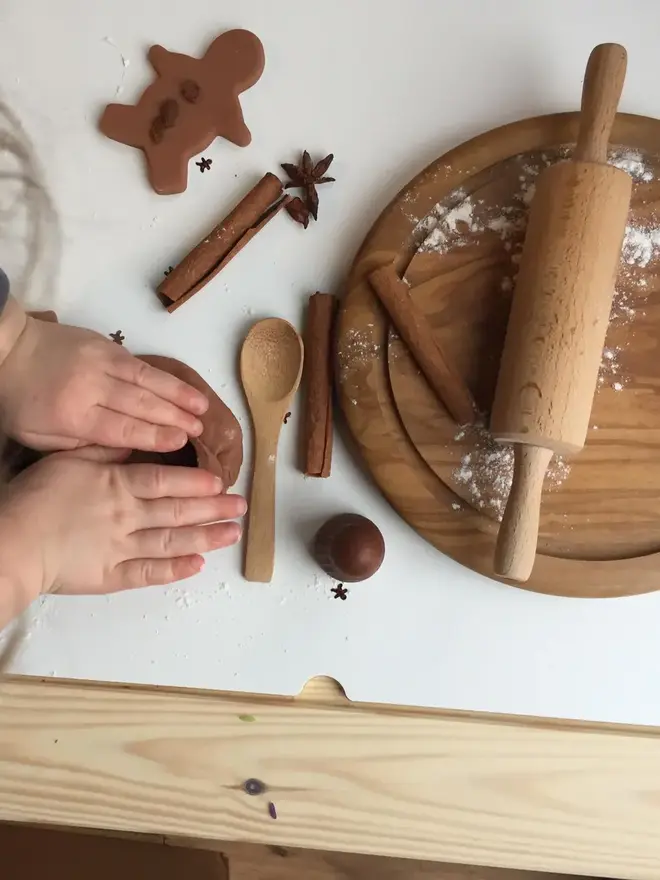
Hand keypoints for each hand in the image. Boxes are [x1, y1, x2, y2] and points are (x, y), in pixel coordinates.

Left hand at [0, 316, 208, 451]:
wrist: (6, 348)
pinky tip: (182, 387)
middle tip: (200, 430)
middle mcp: (91, 386)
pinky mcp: (105, 345)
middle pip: (141, 404)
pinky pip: (141, 364)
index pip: (122, 428)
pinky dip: (165, 377)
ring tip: (202, 408)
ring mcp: (100, 361)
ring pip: (147, 380)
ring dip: (178, 394)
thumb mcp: (40, 436)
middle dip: (175, 417)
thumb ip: (83, 446)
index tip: (181, 442)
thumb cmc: (20, 400)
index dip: (154, 435)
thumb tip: (126, 451)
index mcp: (73, 414)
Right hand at [0, 447, 245, 609]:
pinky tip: (198, 565)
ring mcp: (123, 548)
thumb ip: (103, 453)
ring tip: (233, 533)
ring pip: (173, 541)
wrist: (13, 542)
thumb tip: (133, 446)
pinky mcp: (113, 576)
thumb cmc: (36, 497)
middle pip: (179, 511)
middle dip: (215, 508)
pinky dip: (176, 570)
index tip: (221, 481)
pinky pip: (151, 572)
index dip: (197, 481)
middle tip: (242, 506)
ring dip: (207, 537)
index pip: (166, 481)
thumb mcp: (68, 460)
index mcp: (118, 485)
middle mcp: (128, 516)